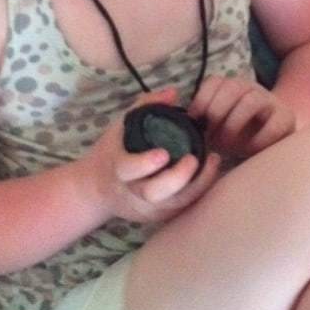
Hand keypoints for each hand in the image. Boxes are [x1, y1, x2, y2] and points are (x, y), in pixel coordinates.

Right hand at [82, 88, 220, 225]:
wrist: (97, 191)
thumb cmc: (112, 153)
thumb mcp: (120, 126)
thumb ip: (145, 106)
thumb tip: (173, 93)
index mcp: (117, 169)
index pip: (128, 170)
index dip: (145, 164)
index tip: (164, 153)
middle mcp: (131, 193)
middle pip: (154, 193)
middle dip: (176, 178)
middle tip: (193, 158)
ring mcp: (146, 209)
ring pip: (173, 205)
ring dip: (197, 184)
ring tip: (212, 161)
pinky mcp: (159, 217)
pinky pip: (182, 208)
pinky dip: (198, 190)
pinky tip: (210, 172)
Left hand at [189, 75, 296, 158]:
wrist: (274, 141)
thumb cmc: (237, 136)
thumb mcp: (216, 127)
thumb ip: (201, 122)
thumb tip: (183, 122)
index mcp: (231, 88)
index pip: (214, 81)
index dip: (202, 99)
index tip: (194, 119)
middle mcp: (251, 89)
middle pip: (232, 86)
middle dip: (217, 110)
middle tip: (210, 134)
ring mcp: (270, 102)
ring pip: (251, 100)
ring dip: (234, 123)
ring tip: (227, 144)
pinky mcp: (286, 119)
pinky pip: (273, 124)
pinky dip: (258, 138)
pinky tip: (249, 149)